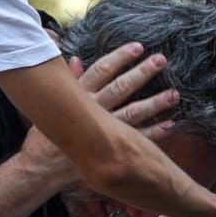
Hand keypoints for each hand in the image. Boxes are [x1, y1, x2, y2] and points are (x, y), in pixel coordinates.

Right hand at [20, 43, 179, 188]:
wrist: (41, 169)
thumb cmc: (45, 135)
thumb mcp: (50, 104)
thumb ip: (69, 81)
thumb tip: (75, 58)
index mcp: (79, 96)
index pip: (102, 70)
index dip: (120, 57)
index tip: (138, 47)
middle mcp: (93, 111)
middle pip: (121, 88)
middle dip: (142, 73)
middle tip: (161, 60)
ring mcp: (102, 131)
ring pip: (133, 113)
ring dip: (154, 103)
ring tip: (174, 94)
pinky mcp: (109, 150)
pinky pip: (136, 140)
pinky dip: (154, 132)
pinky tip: (169, 125)